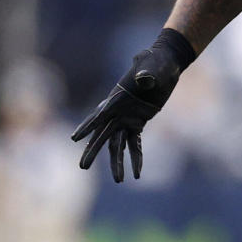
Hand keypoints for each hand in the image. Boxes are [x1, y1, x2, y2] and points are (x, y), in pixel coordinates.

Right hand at [71, 29, 194, 181]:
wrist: (166, 64)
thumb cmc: (156, 61)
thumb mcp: (152, 64)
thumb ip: (146, 72)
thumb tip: (144, 79)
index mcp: (117, 98)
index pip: (99, 114)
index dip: (87, 126)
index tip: (75, 138)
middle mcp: (118, 111)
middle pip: (103, 134)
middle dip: (93, 150)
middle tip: (82, 167)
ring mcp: (127, 118)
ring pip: (117, 144)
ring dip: (117, 162)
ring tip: (119, 180)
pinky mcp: (138, 123)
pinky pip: (135, 144)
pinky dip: (136, 158)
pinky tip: (137, 174)